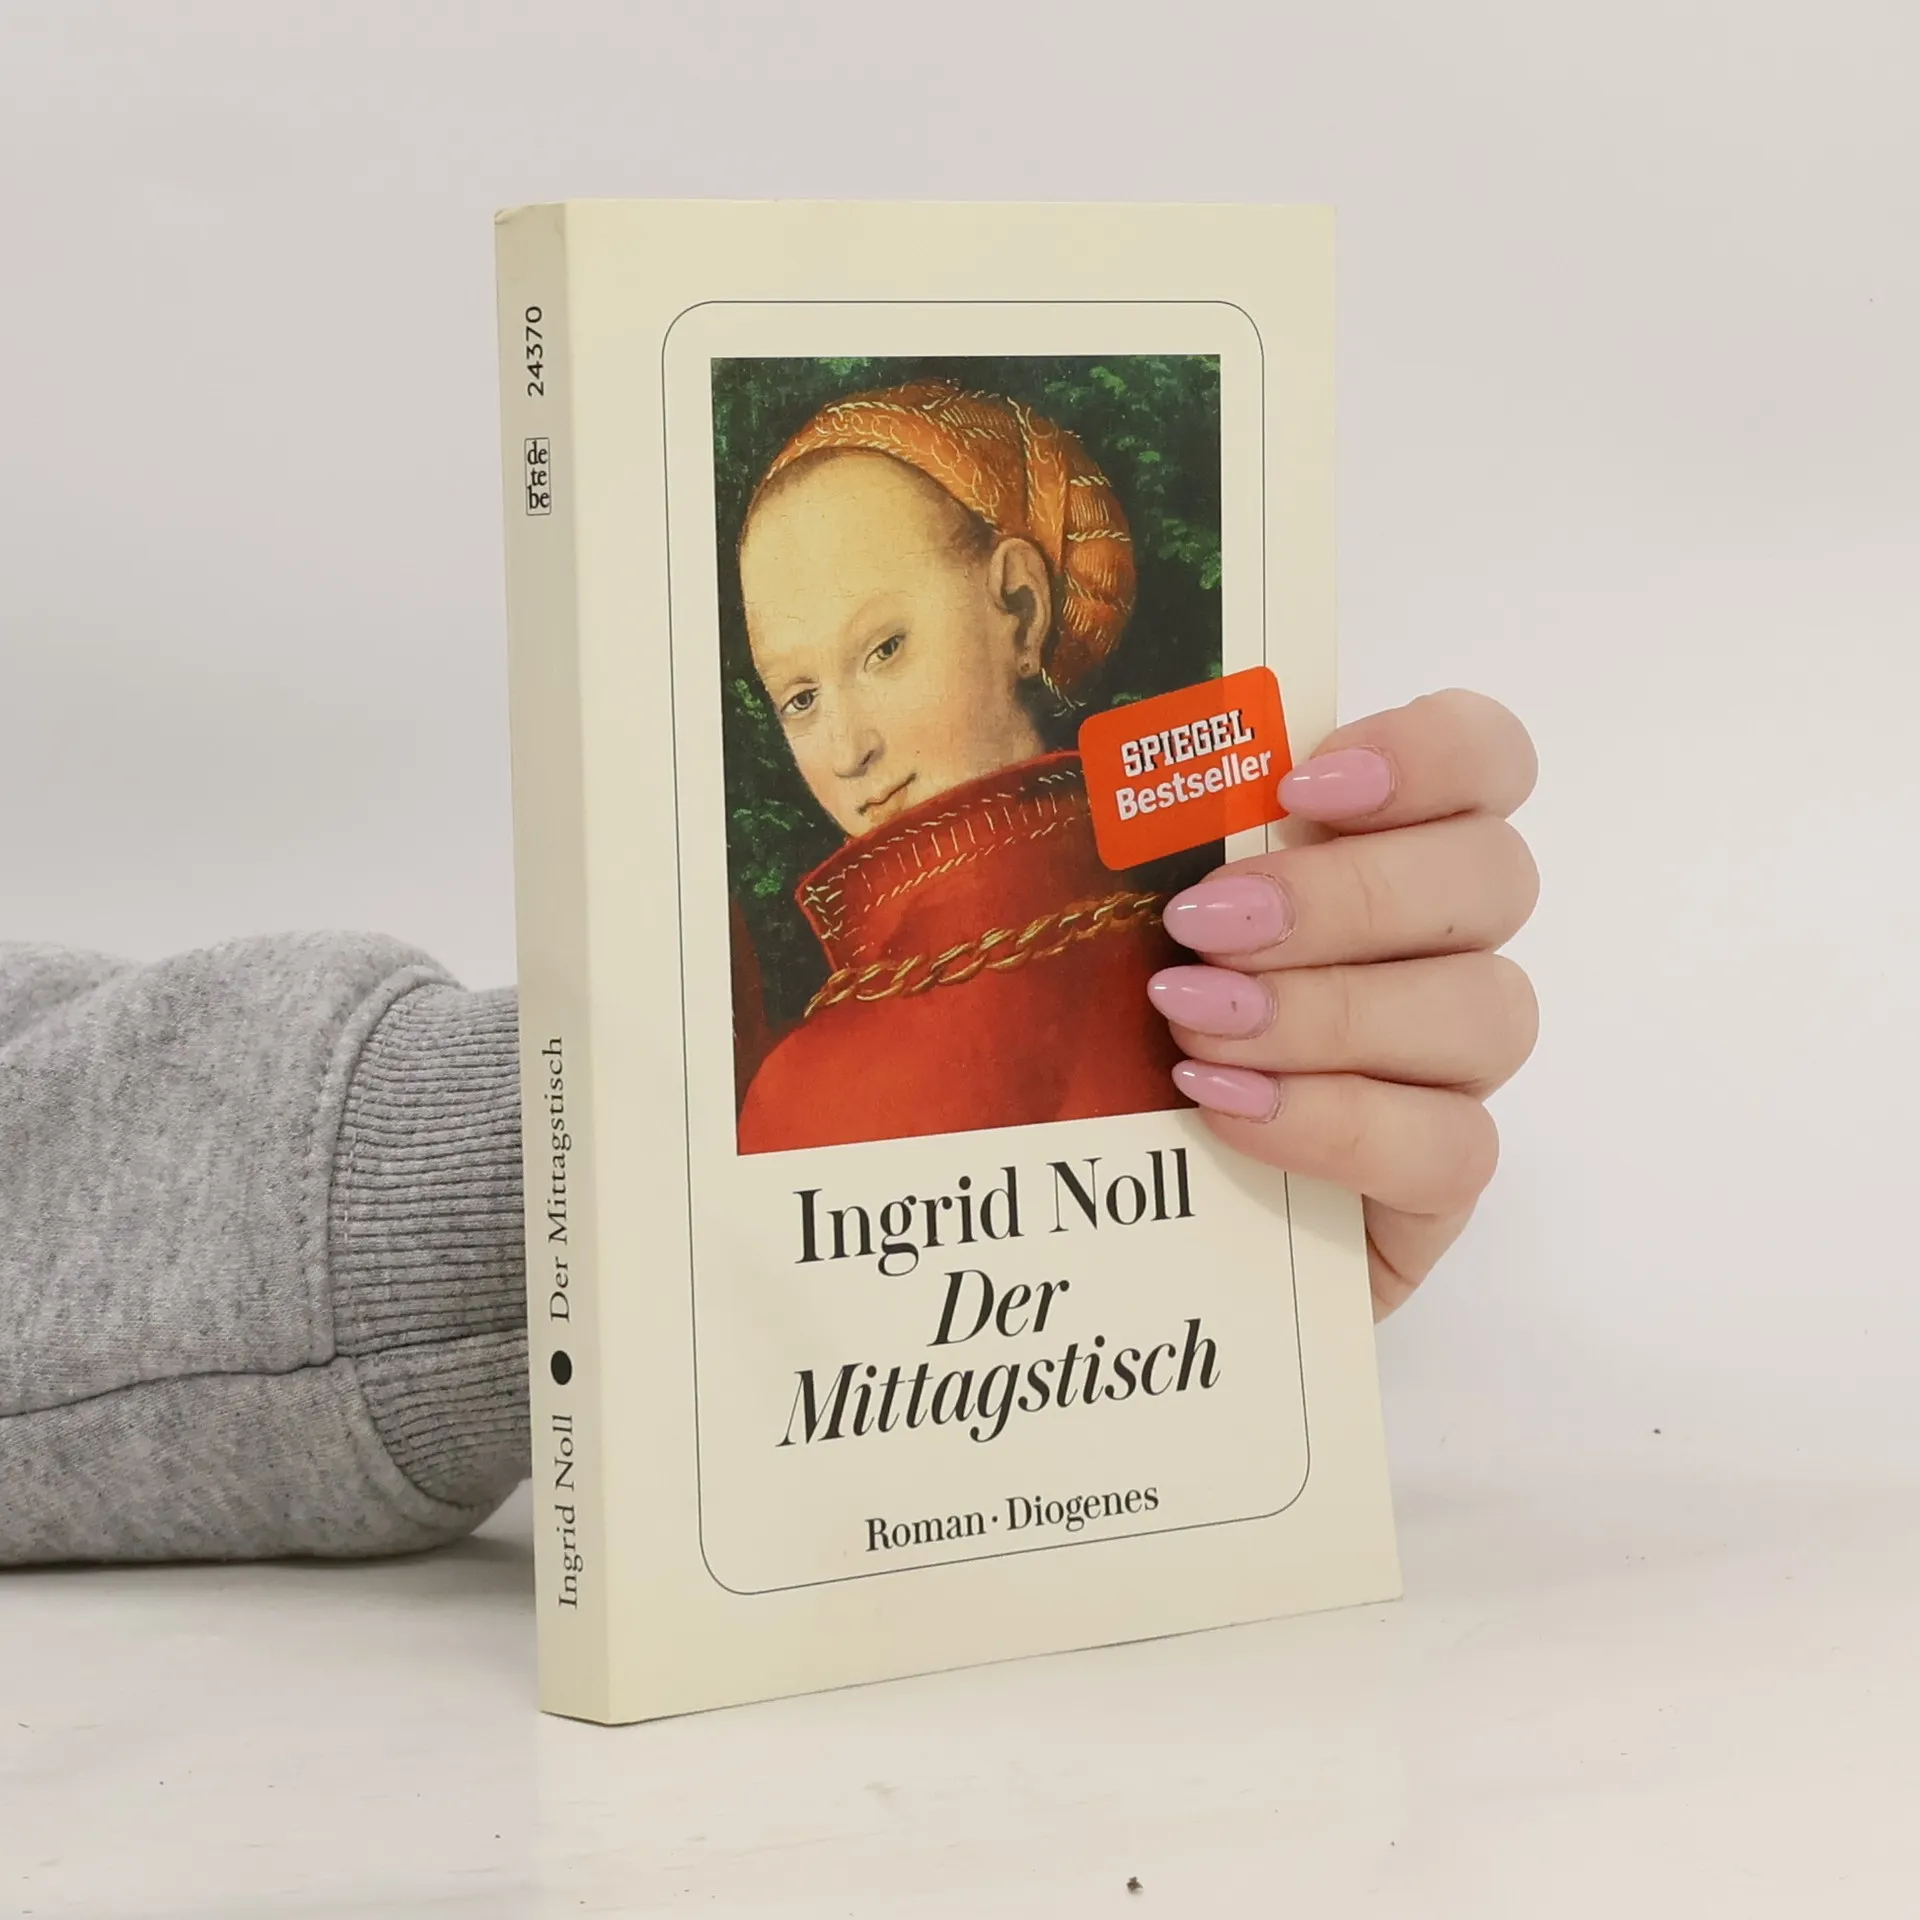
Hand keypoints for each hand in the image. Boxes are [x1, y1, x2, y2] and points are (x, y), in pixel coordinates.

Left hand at [1150, 689, 1538, 1318]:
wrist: (1111, 1219)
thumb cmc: (1106, 1035)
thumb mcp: (1105, 919)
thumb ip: (1137, 833)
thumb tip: (1094, 748)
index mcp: (1384, 849)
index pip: (1487, 759)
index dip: (1428, 754)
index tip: (1299, 785)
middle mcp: (1445, 950)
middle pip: (1494, 878)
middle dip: (1346, 895)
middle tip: (1205, 926)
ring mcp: (1451, 1072)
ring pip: (1487, 1010)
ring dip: (1332, 1009)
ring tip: (1195, 1025)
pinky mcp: (1438, 1187)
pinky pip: (1453, 1147)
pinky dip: (1335, 1119)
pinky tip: (1228, 1107)